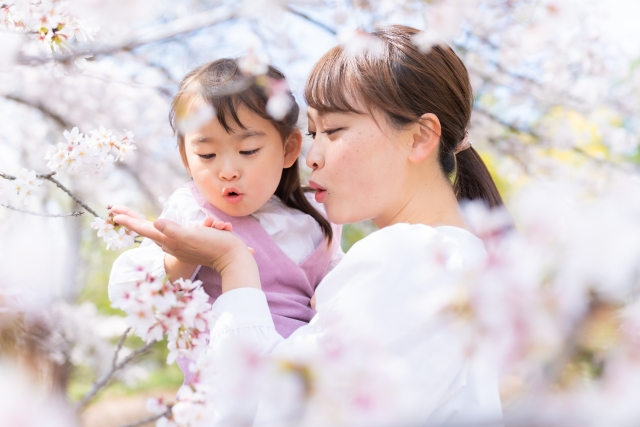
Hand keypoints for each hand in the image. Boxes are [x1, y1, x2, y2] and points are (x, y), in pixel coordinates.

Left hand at [111, 205, 259, 291]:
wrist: (231, 257)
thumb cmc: (213, 245)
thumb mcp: (192, 236)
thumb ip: (173, 230)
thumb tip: (155, 222)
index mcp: (170, 240)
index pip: (145, 229)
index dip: (130, 221)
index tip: (114, 215)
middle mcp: (172, 243)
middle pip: (147, 231)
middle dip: (132, 221)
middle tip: (116, 214)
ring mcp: (180, 245)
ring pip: (158, 233)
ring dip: (143, 225)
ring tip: (130, 220)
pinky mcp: (190, 244)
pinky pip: (173, 234)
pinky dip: (161, 229)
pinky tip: (157, 227)